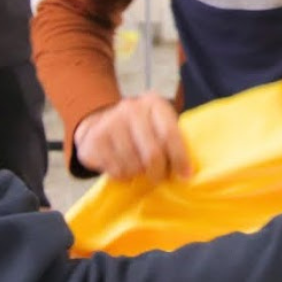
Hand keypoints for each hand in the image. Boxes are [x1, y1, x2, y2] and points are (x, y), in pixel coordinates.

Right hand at [73, 94, 191, 182]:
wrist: (101, 124)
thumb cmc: (141, 130)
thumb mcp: (158, 126)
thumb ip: (172, 141)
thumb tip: (186, 172)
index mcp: (154, 103)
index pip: (170, 134)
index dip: (180, 158)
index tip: (185, 176)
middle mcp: (131, 108)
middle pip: (152, 154)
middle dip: (158, 173)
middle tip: (158, 178)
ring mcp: (110, 122)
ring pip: (133, 165)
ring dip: (139, 174)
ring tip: (138, 169)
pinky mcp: (95, 139)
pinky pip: (116, 170)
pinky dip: (123, 176)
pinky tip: (123, 166)